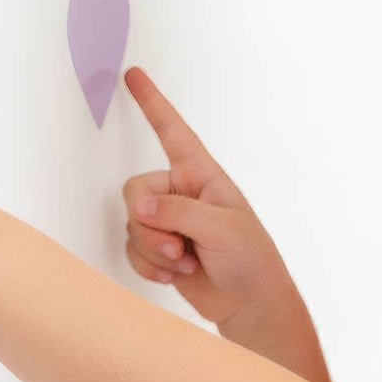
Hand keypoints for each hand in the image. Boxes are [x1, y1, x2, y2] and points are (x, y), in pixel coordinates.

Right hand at [122, 66, 297, 331]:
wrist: (250, 306)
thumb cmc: (250, 260)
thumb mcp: (220, 228)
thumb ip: (176, 211)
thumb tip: (137, 206)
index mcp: (201, 174)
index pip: (172, 131)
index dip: (152, 102)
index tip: (134, 75)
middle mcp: (181, 192)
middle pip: (135, 190)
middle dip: (151, 224)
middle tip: (179, 246)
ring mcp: (168, 220)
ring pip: (132, 223)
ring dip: (154, 249)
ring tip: (185, 261)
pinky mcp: (158, 247)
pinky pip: (131, 248)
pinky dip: (149, 265)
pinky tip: (175, 274)